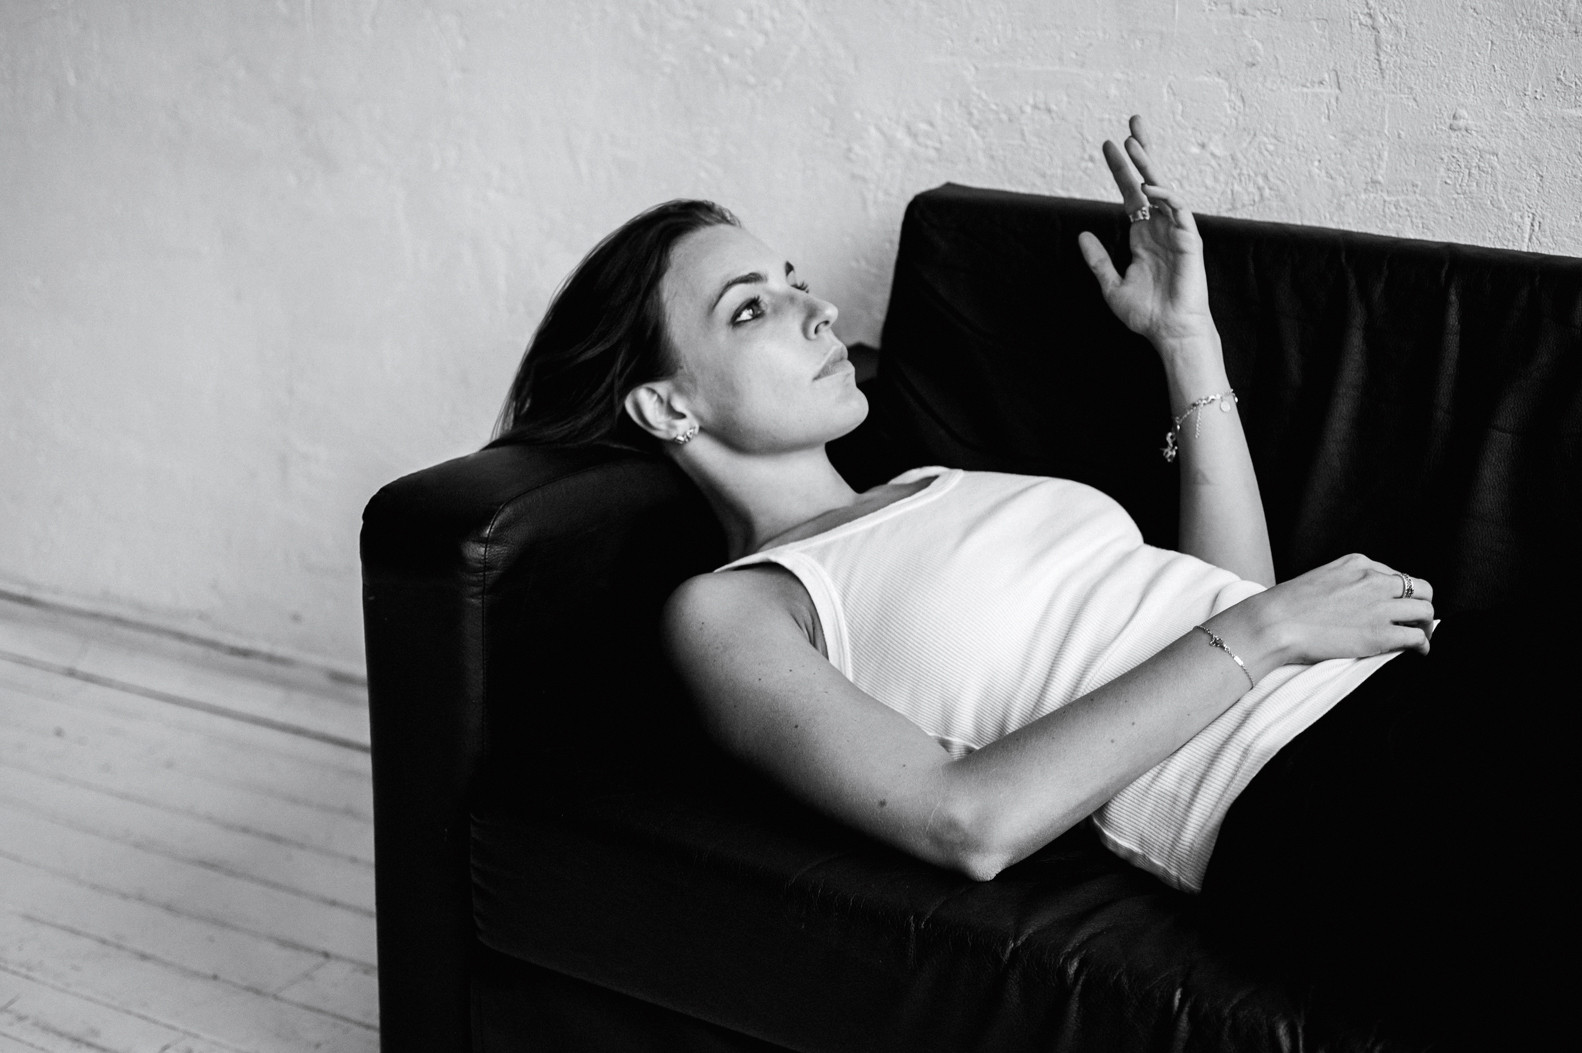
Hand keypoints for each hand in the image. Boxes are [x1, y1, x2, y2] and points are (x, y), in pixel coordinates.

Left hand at [1077, 115, 1216, 355]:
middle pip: (1151, 181)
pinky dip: (1166, 197)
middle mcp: (1160, 228)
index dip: (1121, 169)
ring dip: (1150, 165)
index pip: (1131, 194)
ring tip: (1134, 143)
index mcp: (1143, 235)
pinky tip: (1150, 186)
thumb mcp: (1111, 284)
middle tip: (1132, 122)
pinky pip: (1180, 212)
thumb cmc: (1146, 313)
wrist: (1169, 332)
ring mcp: (1176, 232)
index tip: (1108, 145)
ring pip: (1164, 189)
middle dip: (1142, 153)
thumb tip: (1081, 234)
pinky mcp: (1190, 242)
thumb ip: (1098, 260)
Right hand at [1220, 553, 1435, 674]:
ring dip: (1426, 624)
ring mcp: (1380, 606)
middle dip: (1420, 604)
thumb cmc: (1287, 605)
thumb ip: (1344, 583)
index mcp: (1358, 563)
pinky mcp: (1381, 633)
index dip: (1399, 594)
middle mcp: (1374, 580)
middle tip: (1415, 621)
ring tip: (1420, 636)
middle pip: (1420, 588)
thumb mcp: (1320, 578)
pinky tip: (1419, 652)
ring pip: (1425, 611)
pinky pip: (1417, 637)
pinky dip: (1423, 645)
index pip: (1395, 575)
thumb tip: (1356, 601)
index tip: (1395, 607)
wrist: (1275, 623)